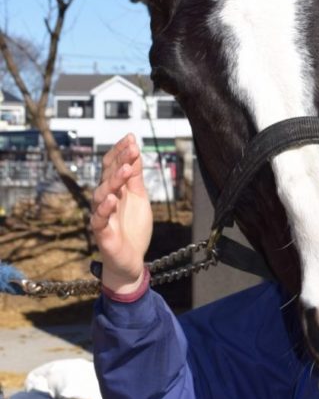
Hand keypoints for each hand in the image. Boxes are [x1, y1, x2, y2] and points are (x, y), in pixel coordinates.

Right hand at [90, 134, 152, 293]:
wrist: (132, 259)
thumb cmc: (133, 227)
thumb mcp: (139, 197)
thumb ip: (136, 177)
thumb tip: (135, 151)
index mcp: (114, 190)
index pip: (112, 166)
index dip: (120, 152)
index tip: (131, 138)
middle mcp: (104, 200)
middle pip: (107, 177)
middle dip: (120, 162)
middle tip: (132, 149)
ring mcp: (101, 215)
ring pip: (101, 194)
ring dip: (113, 181)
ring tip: (126, 170)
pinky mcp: (101, 233)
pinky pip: (98, 219)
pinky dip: (104, 208)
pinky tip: (112, 198)